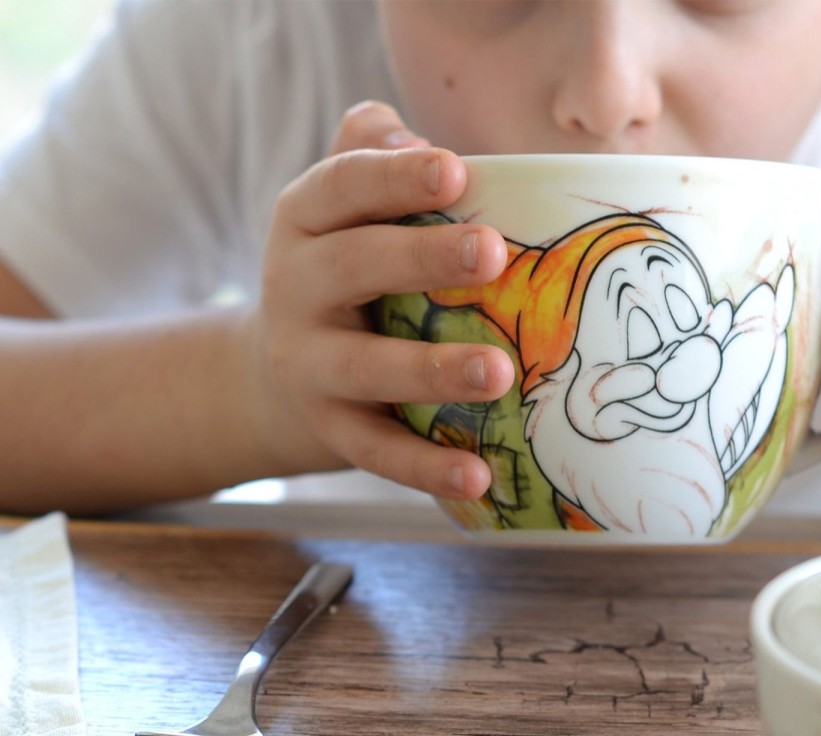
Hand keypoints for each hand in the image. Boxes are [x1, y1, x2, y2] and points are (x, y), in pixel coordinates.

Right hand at [250, 102, 513, 498]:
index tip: (456, 171)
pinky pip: (377, 452)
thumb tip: (414, 134)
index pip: (341, 186)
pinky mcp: (329, 429)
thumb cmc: (345, 270)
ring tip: (498, 371)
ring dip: (429, 370)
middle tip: (491, 252)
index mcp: (304, 221)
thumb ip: (370, 157)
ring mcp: (308, 366)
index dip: (394, 176)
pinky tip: (478, 475)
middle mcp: (294, 288)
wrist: (282, 366)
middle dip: (419, 257)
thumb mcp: (341, 209)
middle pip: (351, 267)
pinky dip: (425, 468)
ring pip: (364, 367)